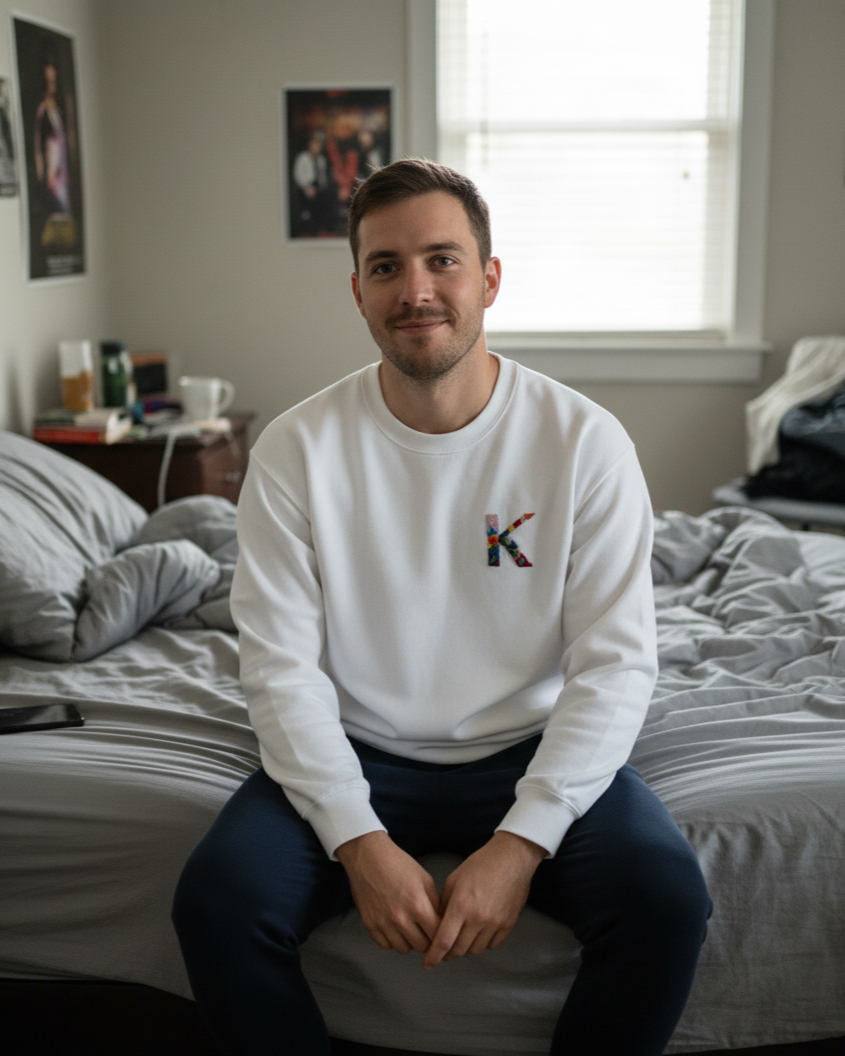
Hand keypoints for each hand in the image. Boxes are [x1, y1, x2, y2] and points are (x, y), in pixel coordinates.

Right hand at [335, 831, 441, 954]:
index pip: (437, 935)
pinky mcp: (370, 925)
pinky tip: (395, 927)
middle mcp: (400, 918)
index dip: (442, 935)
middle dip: (428, 940)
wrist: (368, 856)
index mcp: (418, 904)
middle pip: (422, 946)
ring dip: (410, 941)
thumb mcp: (424, 878)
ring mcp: (383, 923)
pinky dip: (392, 940)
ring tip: (410, 928)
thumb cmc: (398, 864)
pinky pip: (386, 945)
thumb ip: (435, 902)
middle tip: (427, 931)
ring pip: (404, 949)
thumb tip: (442, 922)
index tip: (442, 933)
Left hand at [423, 831, 546, 969]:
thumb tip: (437, 922)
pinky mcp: (508, 924)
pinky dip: (482, 944)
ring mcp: (495, 923)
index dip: (433, 956)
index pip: (443, 941)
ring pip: (475, 950)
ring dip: (465, 950)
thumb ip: (444, 903)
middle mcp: (478, 918)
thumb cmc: (481, 864)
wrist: (511, 858)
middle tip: (443, 951)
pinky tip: (478, 935)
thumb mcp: (454, 879)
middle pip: (459, 950)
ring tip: (461, 942)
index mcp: (461, 906)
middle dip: (448, 954)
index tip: (427, 964)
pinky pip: (492, 945)